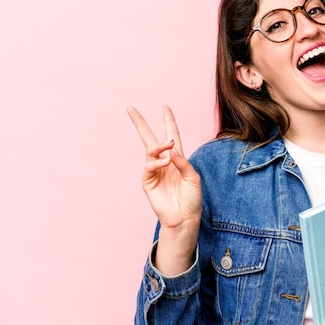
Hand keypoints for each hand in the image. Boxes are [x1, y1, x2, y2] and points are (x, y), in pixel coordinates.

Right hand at [127, 106, 201, 274]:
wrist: (185, 218)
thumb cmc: (192, 198)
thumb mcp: (193, 177)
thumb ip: (183, 162)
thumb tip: (171, 147)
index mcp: (177, 158)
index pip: (171, 135)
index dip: (169, 121)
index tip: (165, 107)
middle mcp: (164, 162)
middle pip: (150, 138)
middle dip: (140, 123)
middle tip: (130, 108)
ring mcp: (154, 171)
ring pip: (150, 151)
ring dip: (159, 146)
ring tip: (168, 145)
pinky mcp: (148, 182)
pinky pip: (149, 167)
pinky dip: (157, 163)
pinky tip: (166, 162)